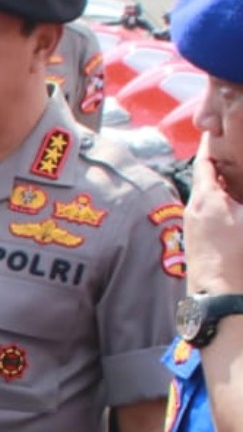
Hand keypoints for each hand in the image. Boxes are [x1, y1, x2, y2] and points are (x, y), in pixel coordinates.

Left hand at [185, 137, 242, 294]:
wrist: (221, 303)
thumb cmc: (240, 262)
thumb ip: (242, 193)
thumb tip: (239, 195)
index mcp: (206, 199)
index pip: (205, 160)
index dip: (211, 143)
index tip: (214, 128)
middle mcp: (193, 211)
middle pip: (205, 177)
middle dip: (218, 162)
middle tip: (231, 147)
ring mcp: (193, 228)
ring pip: (206, 196)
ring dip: (219, 184)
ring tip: (235, 174)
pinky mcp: (197, 244)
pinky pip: (207, 214)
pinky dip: (219, 203)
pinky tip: (233, 207)